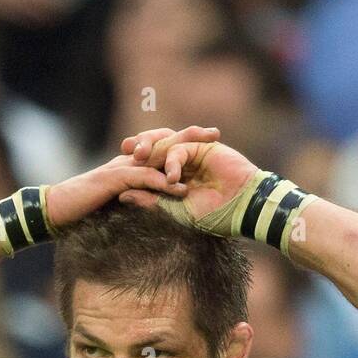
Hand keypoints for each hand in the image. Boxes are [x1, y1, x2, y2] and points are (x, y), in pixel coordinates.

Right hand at [44, 128, 219, 229]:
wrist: (58, 209)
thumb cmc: (84, 209)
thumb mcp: (117, 201)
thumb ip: (136, 197)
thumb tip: (155, 202)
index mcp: (131, 164)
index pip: (161, 148)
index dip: (183, 143)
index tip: (208, 141)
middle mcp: (128, 161)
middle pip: (163, 142)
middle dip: (190, 137)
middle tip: (215, 133)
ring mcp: (120, 168)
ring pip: (155, 156)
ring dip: (181, 154)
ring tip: (206, 151)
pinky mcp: (113, 181)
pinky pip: (141, 178)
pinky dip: (160, 181)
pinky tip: (178, 185)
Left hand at [118, 126, 258, 222]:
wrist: (242, 208)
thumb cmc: (212, 215)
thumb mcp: (175, 211)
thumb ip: (150, 200)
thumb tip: (122, 194)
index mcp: (172, 177)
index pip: (148, 165)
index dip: (133, 165)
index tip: (115, 169)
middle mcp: (181, 162)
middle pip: (154, 148)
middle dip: (139, 147)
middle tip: (125, 151)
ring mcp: (192, 153)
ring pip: (166, 142)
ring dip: (153, 148)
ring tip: (140, 157)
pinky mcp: (204, 147)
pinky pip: (183, 146)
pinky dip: (175, 160)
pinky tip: (173, 177)